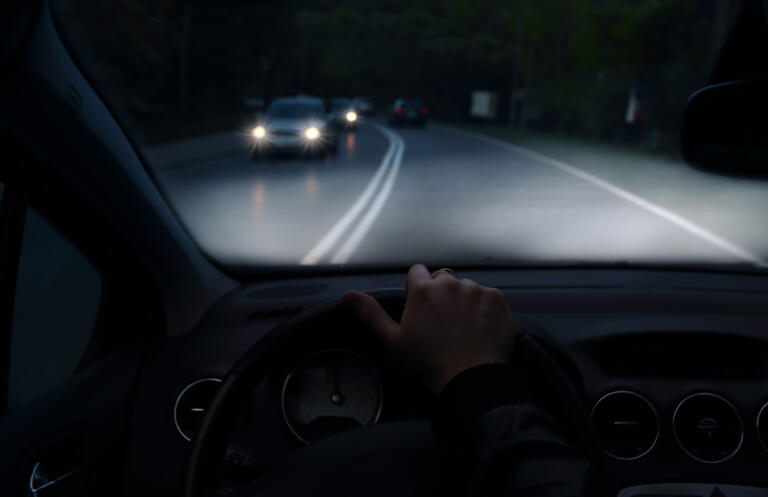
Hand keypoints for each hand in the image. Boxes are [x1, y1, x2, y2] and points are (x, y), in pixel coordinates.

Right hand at [342, 264, 515, 393]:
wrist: (468, 376)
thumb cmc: (428, 361)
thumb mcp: (393, 339)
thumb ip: (370, 313)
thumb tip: (347, 294)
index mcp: (422, 290)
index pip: (418, 272)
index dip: (419, 289)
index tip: (423, 308)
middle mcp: (450, 283)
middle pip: (443, 279)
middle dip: (442, 295)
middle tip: (443, 323)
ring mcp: (475, 289)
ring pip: (467, 288)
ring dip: (465, 301)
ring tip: (463, 328)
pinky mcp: (496, 298)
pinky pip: (488, 297)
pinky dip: (485, 310)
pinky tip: (480, 329)